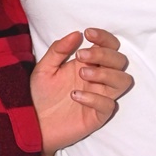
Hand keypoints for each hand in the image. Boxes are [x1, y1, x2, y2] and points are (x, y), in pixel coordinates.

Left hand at [30, 28, 131, 155]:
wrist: (32, 123)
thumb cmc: (40, 95)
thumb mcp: (44, 68)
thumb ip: (59, 50)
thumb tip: (77, 34)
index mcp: (88, 64)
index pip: (109, 46)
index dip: (104, 38)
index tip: (88, 33)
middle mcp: (98, 79)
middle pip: (120, 61)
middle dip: (104, 54)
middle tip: (81, 56)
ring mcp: (100, 97)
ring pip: (123, 81)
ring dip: (106, 74)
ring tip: (82, 74)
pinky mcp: (98, 116)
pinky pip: (109, 105)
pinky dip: (95, 98)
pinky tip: (75, 96)